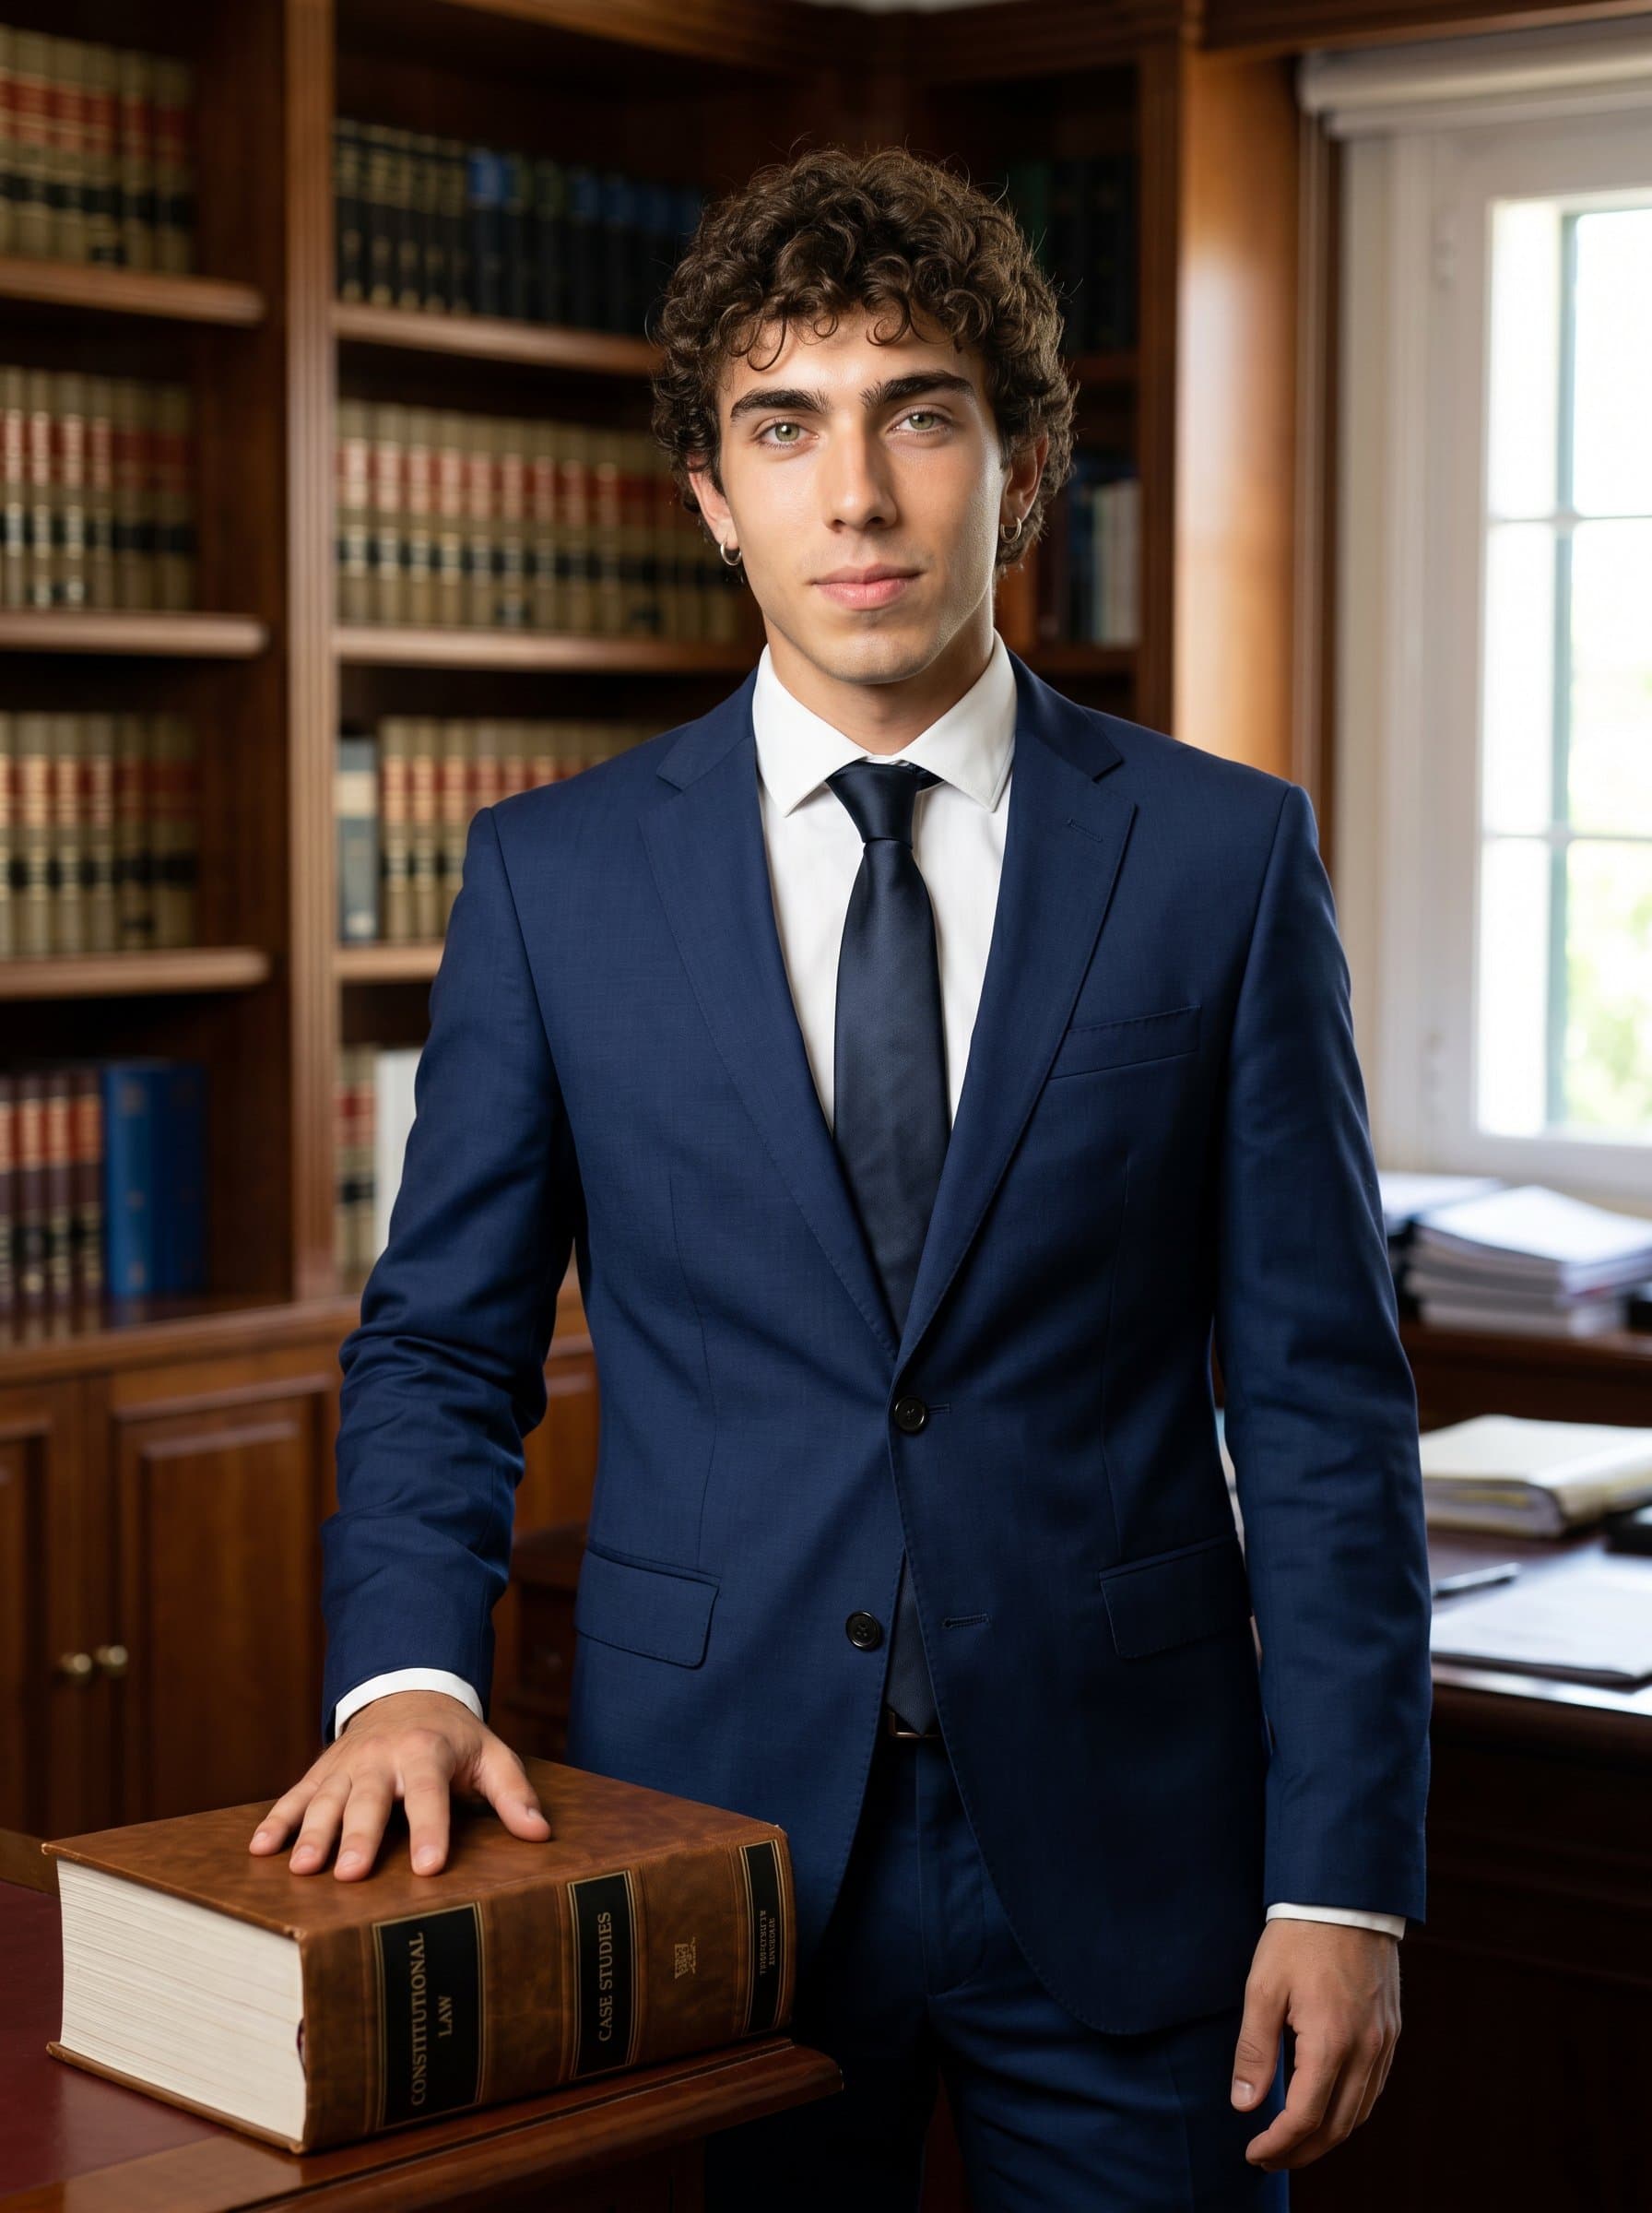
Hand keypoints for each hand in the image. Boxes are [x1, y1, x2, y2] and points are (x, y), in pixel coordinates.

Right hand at [246, 1689, 550, 1879]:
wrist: (408, 1690)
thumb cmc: (455, 1737)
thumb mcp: (491, 1755)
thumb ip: (513, 1794)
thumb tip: (540, 1833)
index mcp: (427, 1752)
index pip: (430, 1795)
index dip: (430, 1831)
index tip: (429, 1867)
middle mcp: (382, 1757)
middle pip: (370, 1800)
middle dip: (360, 1837)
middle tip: (352, 1874)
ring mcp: (347, 1764)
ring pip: (326, 1799)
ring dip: (311, 1833)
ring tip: (302, 1868)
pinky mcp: (322, 1772)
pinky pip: (295, 1796)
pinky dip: (276, 1821)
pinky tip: (261, 1850)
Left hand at [1231, 1919, 1399, 2170]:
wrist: (1345, 1897)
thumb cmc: (1298, 1938)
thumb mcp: (1262, 1988)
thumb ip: (1254, 2050)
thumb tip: (1244, 2105)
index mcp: (1331, 2043)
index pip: (1305, 2118)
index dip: (1278, 2144)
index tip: (1253, 2152)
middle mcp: (1366, 2051)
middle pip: (1337, 2127)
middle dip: (1301, 2152)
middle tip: (1269, 2157)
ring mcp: (1384, 2043)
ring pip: (1360, 2113)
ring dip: (1327, 2137)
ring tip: (1293, 2142)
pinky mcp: (1391, 2032)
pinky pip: (1374, 2089)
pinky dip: (1350, 2111)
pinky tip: (1328, 2109)